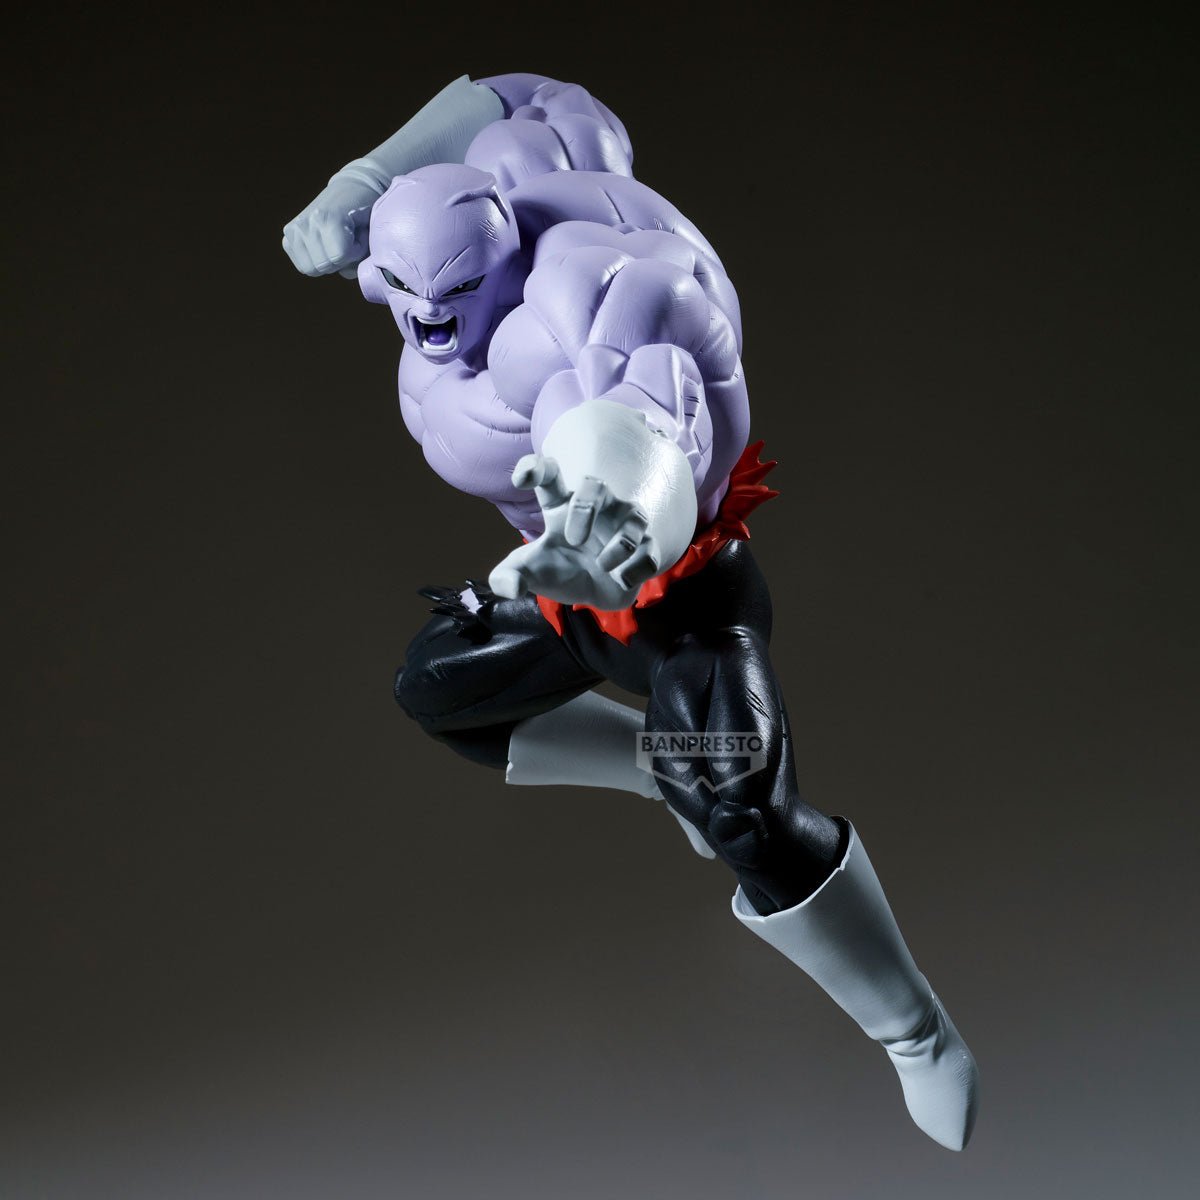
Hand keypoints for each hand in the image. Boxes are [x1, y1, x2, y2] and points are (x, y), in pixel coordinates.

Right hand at [281, 177, 376, 278]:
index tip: (357, 238)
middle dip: (339, 261)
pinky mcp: (288, 234)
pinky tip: (324, 246)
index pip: (338, 257)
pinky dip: (314, 260)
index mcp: (327, 218)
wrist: (350, 191)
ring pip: (309, 268)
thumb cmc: (365, 214)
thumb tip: (345, 272)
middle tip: (347, 242)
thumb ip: (363, 257)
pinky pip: (302, 264)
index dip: (353, 254)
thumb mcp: (372, 232)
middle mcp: (306, 222)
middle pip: (322, 267)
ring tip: (335, 243)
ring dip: (326, 262)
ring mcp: (293, 228)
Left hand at [489, 454, 663, 608]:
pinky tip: (621, 579)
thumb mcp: (526, 572)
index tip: (522, 480)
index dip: (536, 469)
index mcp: (561, 505)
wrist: (592, 591)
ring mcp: (624, 526)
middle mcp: (597, 508)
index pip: (549, 474)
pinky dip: (636, 567)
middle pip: (595, 486)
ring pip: (635, 517)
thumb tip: (508, 588)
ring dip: (619, 545)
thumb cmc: (558, 567)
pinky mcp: (644, 550)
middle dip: (585, 508)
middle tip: (573, 540)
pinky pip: (650, 552)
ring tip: (602, 566)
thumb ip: (507, 577)